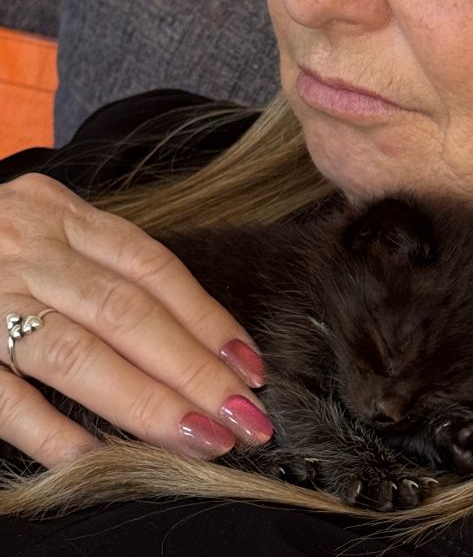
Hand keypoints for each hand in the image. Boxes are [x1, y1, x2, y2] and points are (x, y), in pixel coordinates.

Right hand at [0, 173, 273, 466]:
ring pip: (75, 352)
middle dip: (193, 371)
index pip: (152, 267)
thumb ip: (100, 266)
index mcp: (60, 212)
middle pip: (126, 312)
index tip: (249, 368)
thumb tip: (192, 337)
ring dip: (142, 403)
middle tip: (243, 418)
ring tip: (196, 439)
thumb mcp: (46, 228)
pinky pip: (2, 394)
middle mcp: (26, 246)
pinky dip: (49, 430)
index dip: (206, 319)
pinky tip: (94, 459)